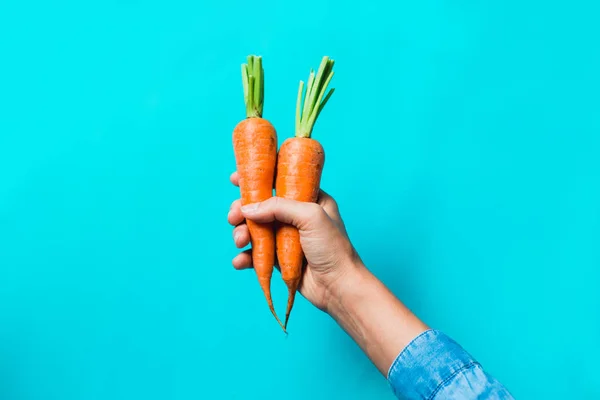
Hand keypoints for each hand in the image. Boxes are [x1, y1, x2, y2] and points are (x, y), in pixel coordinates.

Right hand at [227, 171, 360, 310]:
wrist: (338, 287)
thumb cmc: (333, 249)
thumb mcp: (310, 216)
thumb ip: (279, 206)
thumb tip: (248, 209)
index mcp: (308, 199)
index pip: (278, 182)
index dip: (256, 180)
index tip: (235, 179)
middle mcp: (296, 216)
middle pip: (259, 207)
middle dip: (242, 211)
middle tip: (233, 217)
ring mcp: (286, 238)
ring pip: (254, 230)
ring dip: (241, 233)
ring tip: (240, 241)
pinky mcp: (278, 259)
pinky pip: (255, 254)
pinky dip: (245, 257)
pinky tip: (240, 261)